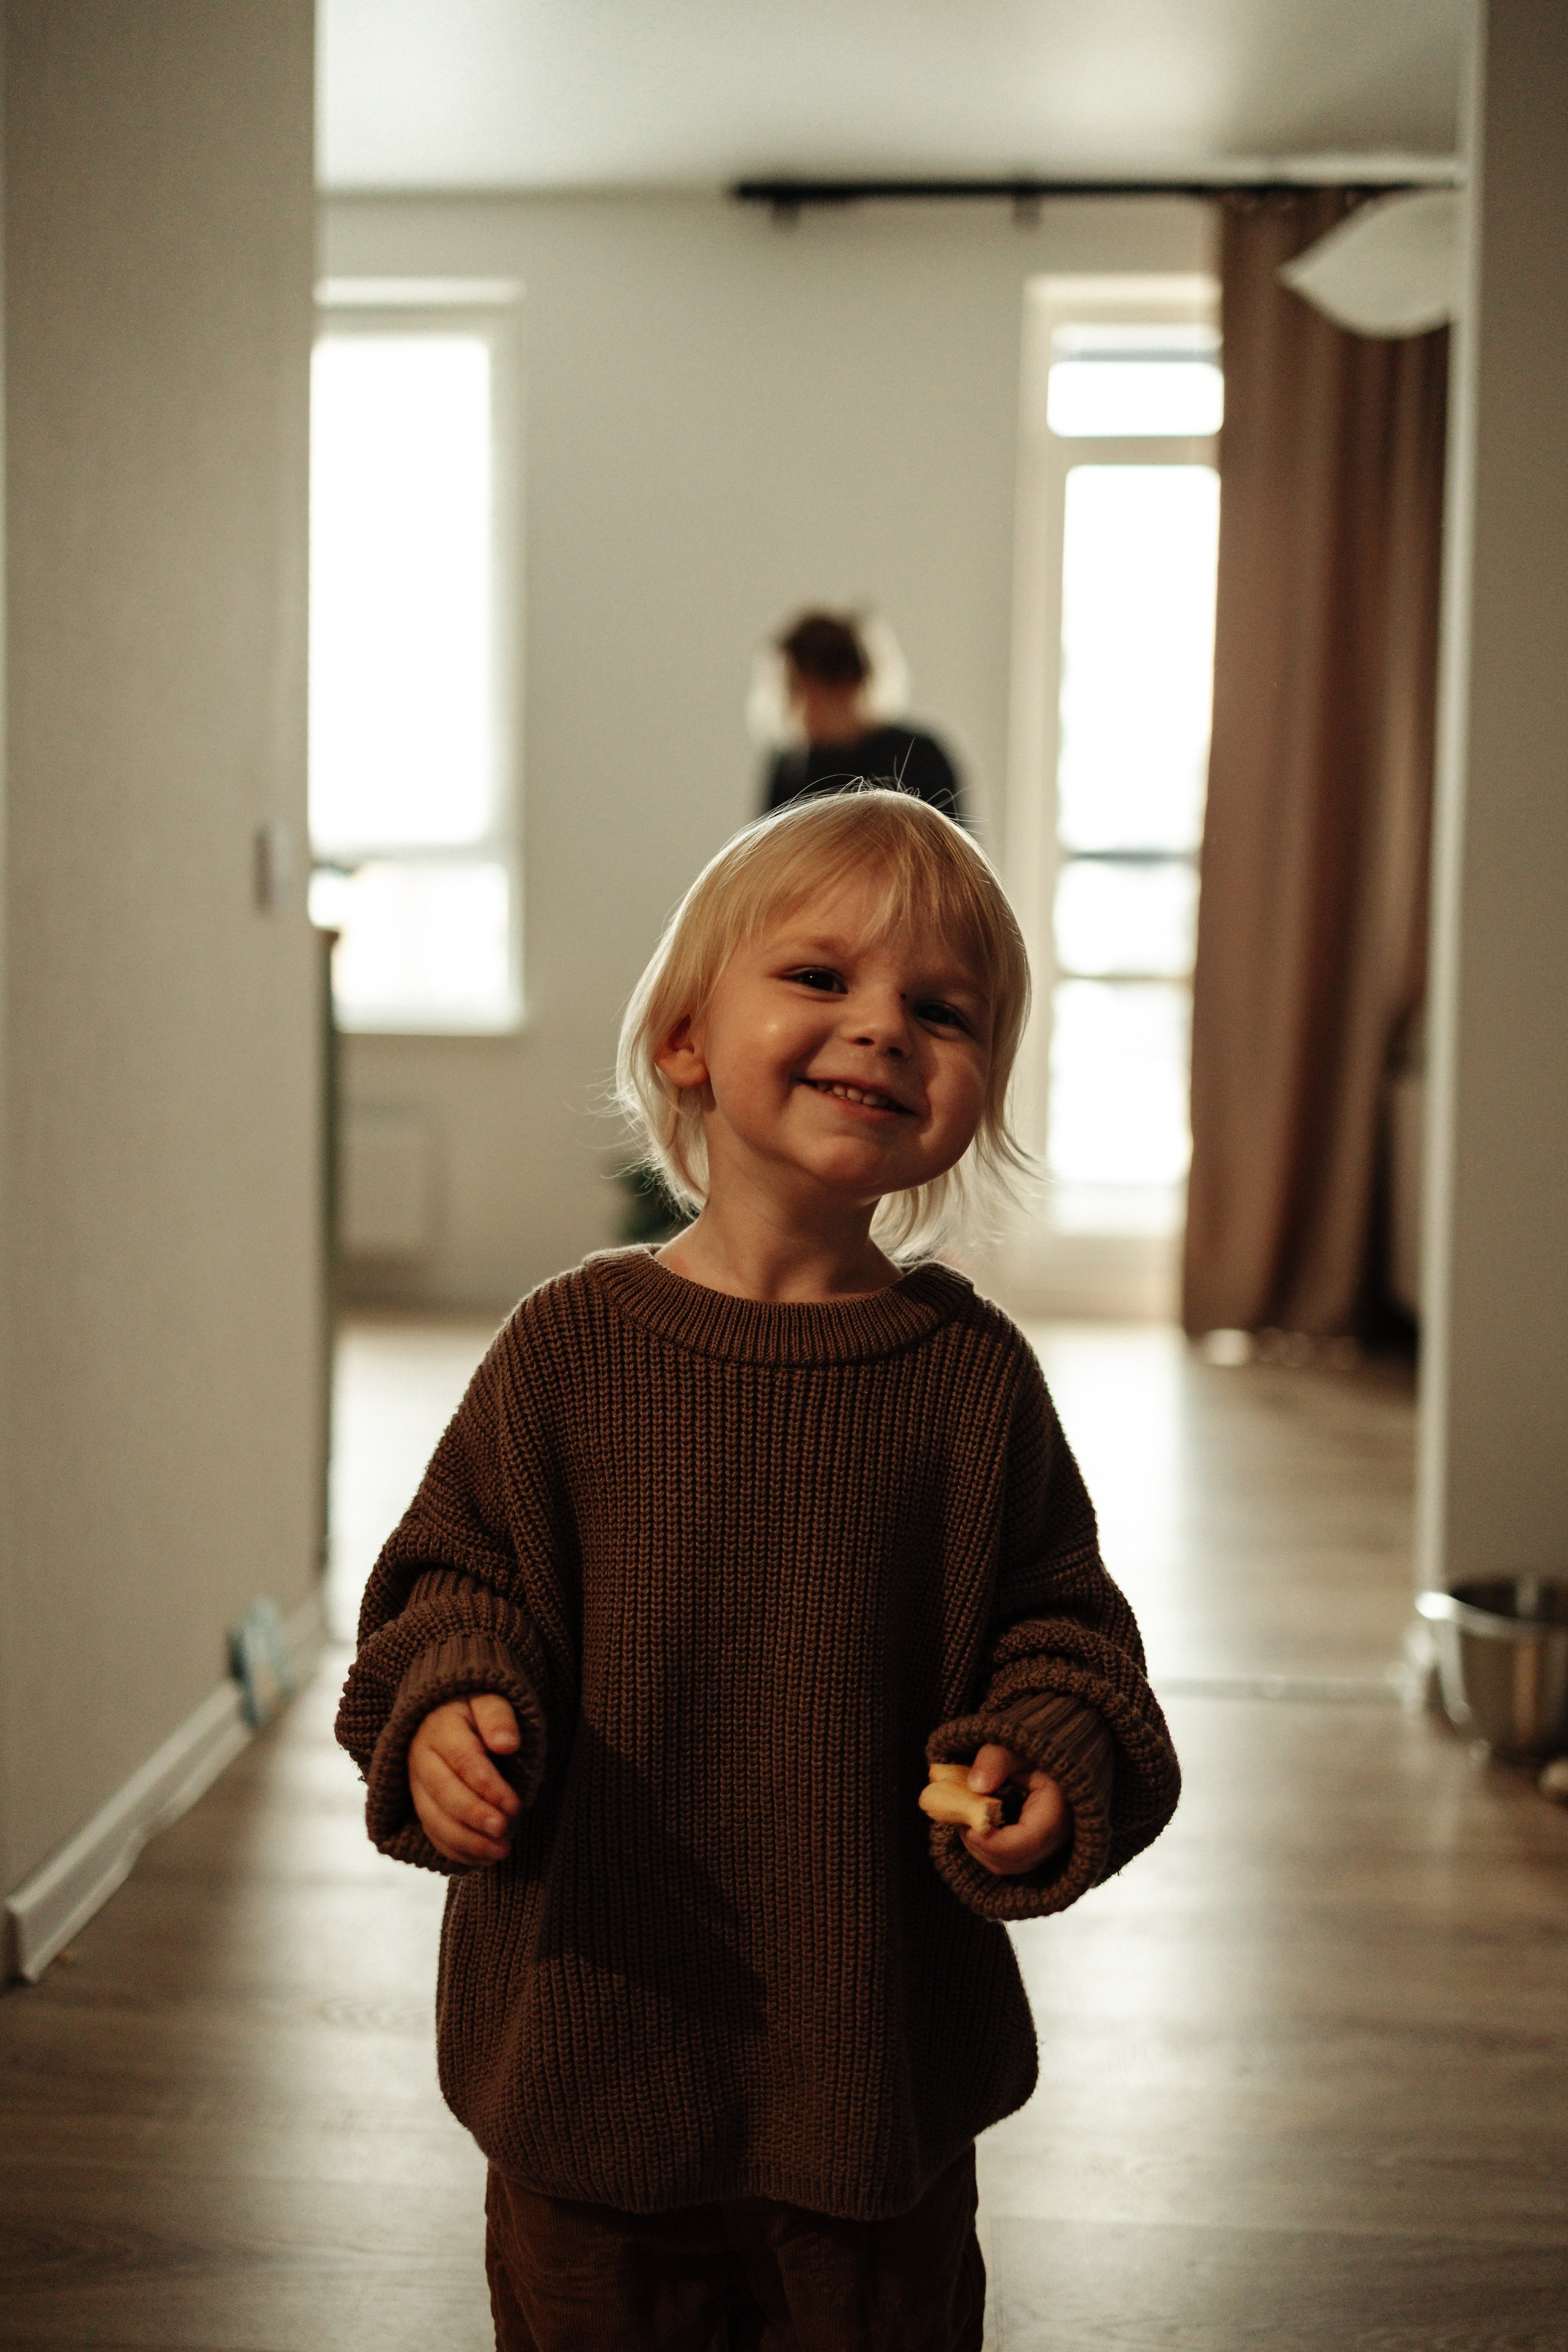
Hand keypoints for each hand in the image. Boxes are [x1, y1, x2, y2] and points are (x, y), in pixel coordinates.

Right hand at [408, 1695, 521, 1864]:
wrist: (444, 1710)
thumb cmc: (475, 1706)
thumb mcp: (489, 1698)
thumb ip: (498, 1717)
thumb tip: (507, 1743)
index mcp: (439, 1729)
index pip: (462, 1760)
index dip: (488, 1785)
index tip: (514, 1804)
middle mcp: (420, 1759)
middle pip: (443, 1794)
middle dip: (474, 1816)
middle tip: (504, 1830)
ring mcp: (415, 1784)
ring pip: (434, 1819)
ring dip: (467, 1841)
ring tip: (501, 1852)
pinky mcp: (419, 1804)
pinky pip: (432, 1834)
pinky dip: (456, 1851)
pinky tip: (484, 1860)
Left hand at [960, 1744, 1072, 1877]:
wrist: (1046, 1757)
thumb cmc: (1028, 1751)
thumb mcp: (1012, 1747)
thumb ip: (995, 1760)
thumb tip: (975, 1786)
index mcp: (1060, 1809)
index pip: (1028, 1842)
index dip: (993, 1841)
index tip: (966, 1825)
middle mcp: (1059, 1835)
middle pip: (1015, 1859)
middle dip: (981, 1844)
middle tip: (961, 1820)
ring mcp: (1049, 1846)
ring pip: (1010, 1866)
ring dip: (981, 1848)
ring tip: (967, 1821)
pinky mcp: (1037, 1850)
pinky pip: (1010, 1863)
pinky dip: (988, 1850)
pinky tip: (978, 1827)